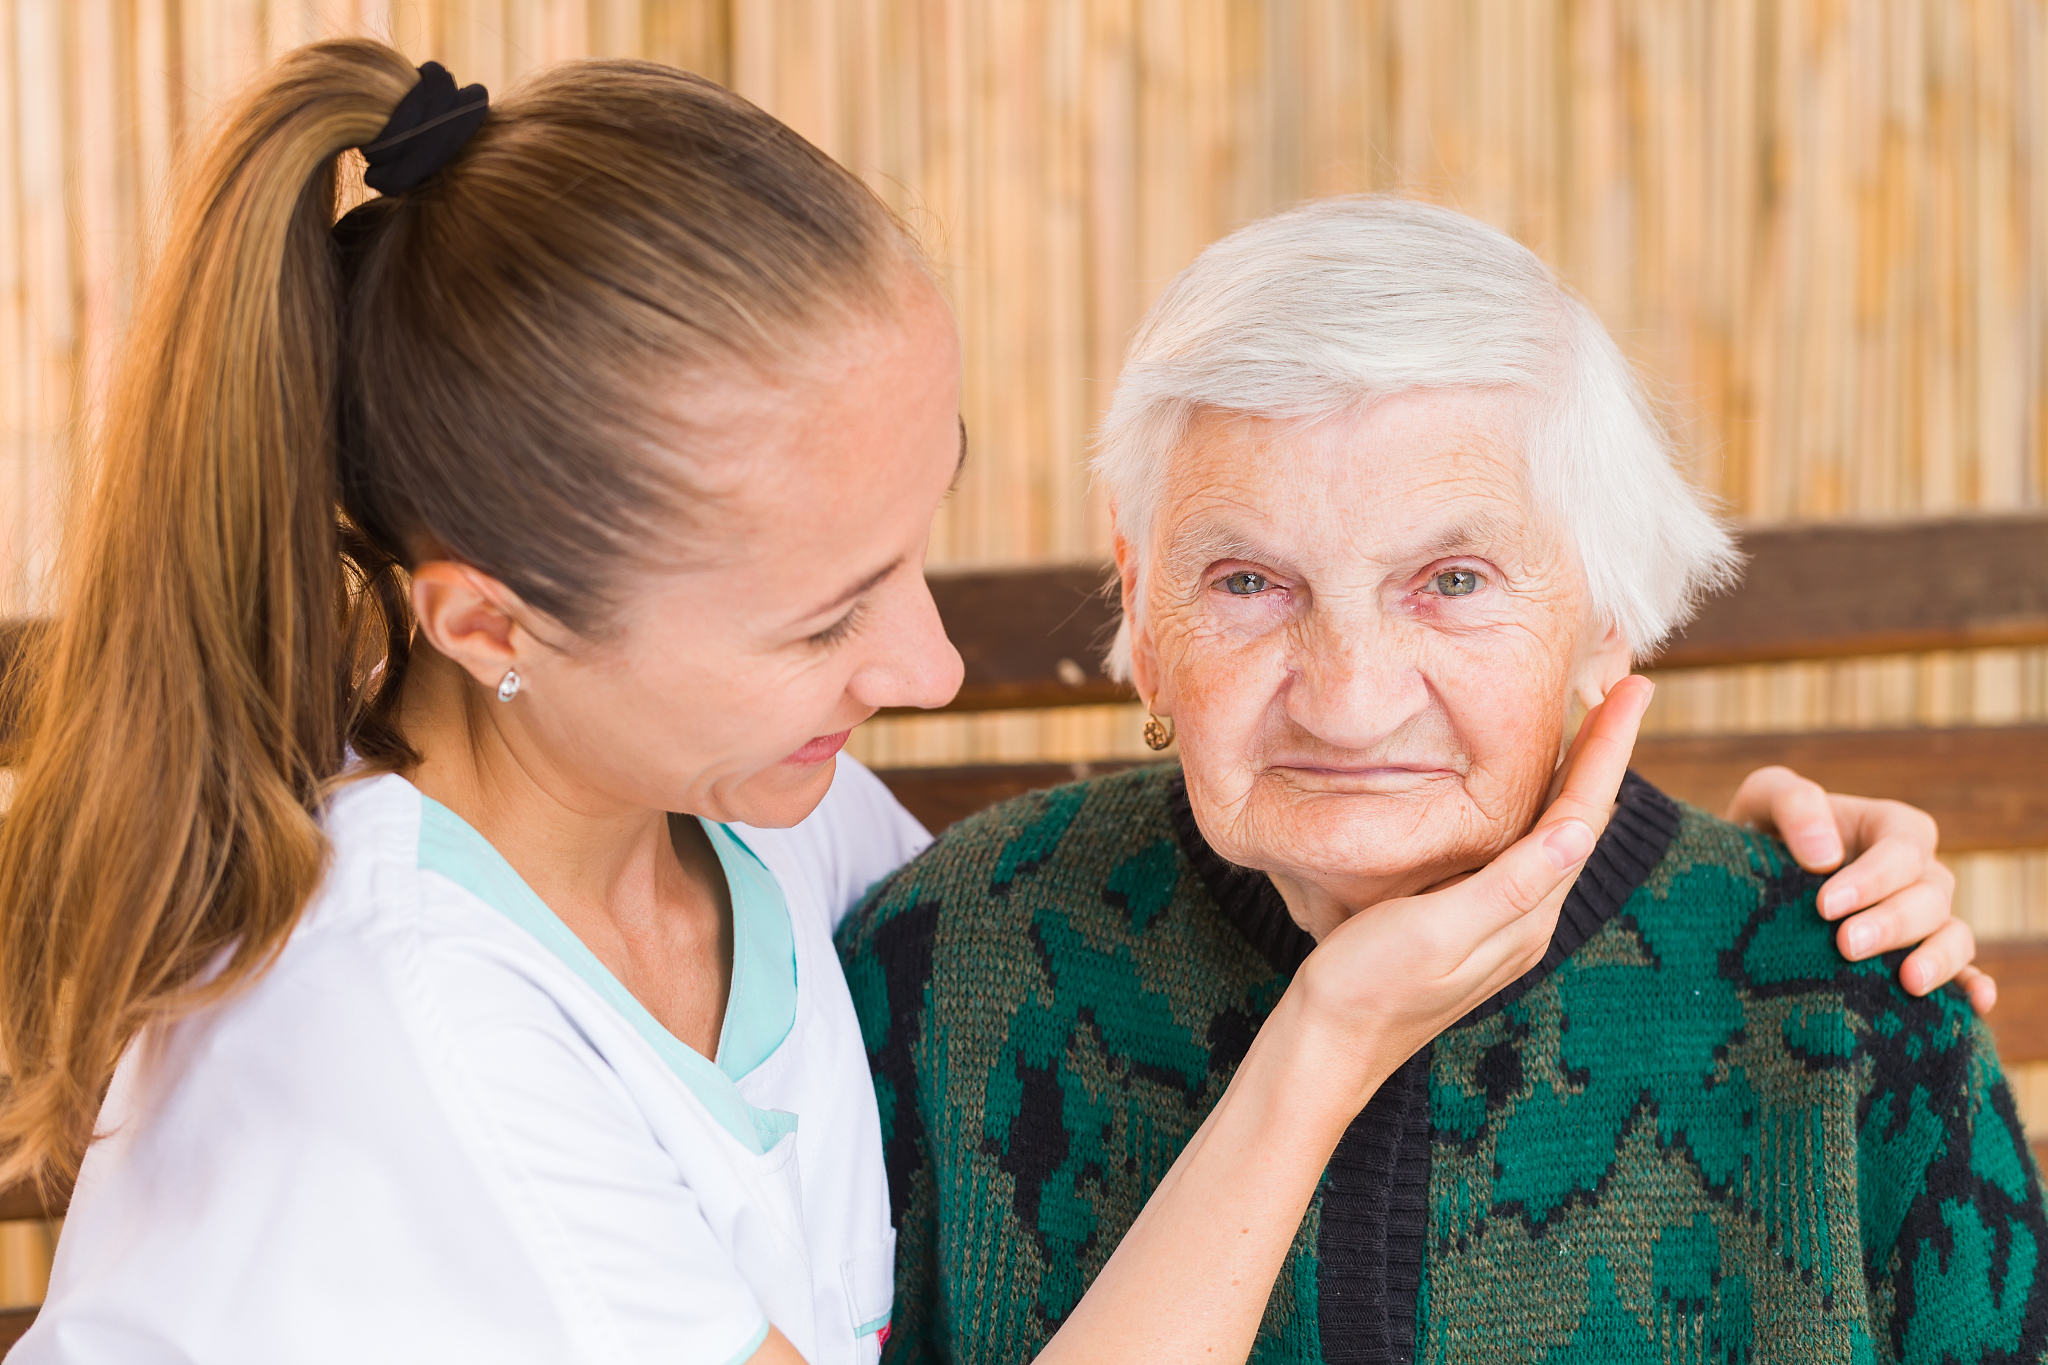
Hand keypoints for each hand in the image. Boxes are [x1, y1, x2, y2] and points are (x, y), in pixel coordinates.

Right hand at [1294, 676, 1654, 1091]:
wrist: (1326, 1046)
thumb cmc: (1367, 987)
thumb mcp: (1436, 931)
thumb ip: (1510, 885)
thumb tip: (1580, 832)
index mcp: (1526, 916)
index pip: (1583, 816)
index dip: (1609, 748)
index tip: (1634, 688)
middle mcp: (1526, 918)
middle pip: (1581, 819)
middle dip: (1604, 752)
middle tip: (1622, 687)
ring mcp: (1500, 923)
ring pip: (1555, 832)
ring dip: (1576, 774)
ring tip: (1590, 719)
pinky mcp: (1468, 921)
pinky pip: (1521, 848)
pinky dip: (1536, 802)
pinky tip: (1524, 785)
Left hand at [1725, 767, 1990, 1013]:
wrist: (1746, 883)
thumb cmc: (1762, 833)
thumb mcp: (1765, 797)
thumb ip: (1794, 804)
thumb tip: (1825, 856)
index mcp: (1891, 828)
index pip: (1902, 849)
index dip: (1872, 878)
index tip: (1825, 905)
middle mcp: (1918, 874)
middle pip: (1931, 897)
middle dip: (1892, 923)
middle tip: (1846, 946)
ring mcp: (1924, 920)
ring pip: (1955, 936)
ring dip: (1939, 959)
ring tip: (1909, 982)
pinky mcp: (1918, 959)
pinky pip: (1964, 974)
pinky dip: (1974, 987)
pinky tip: (1976, 1003)